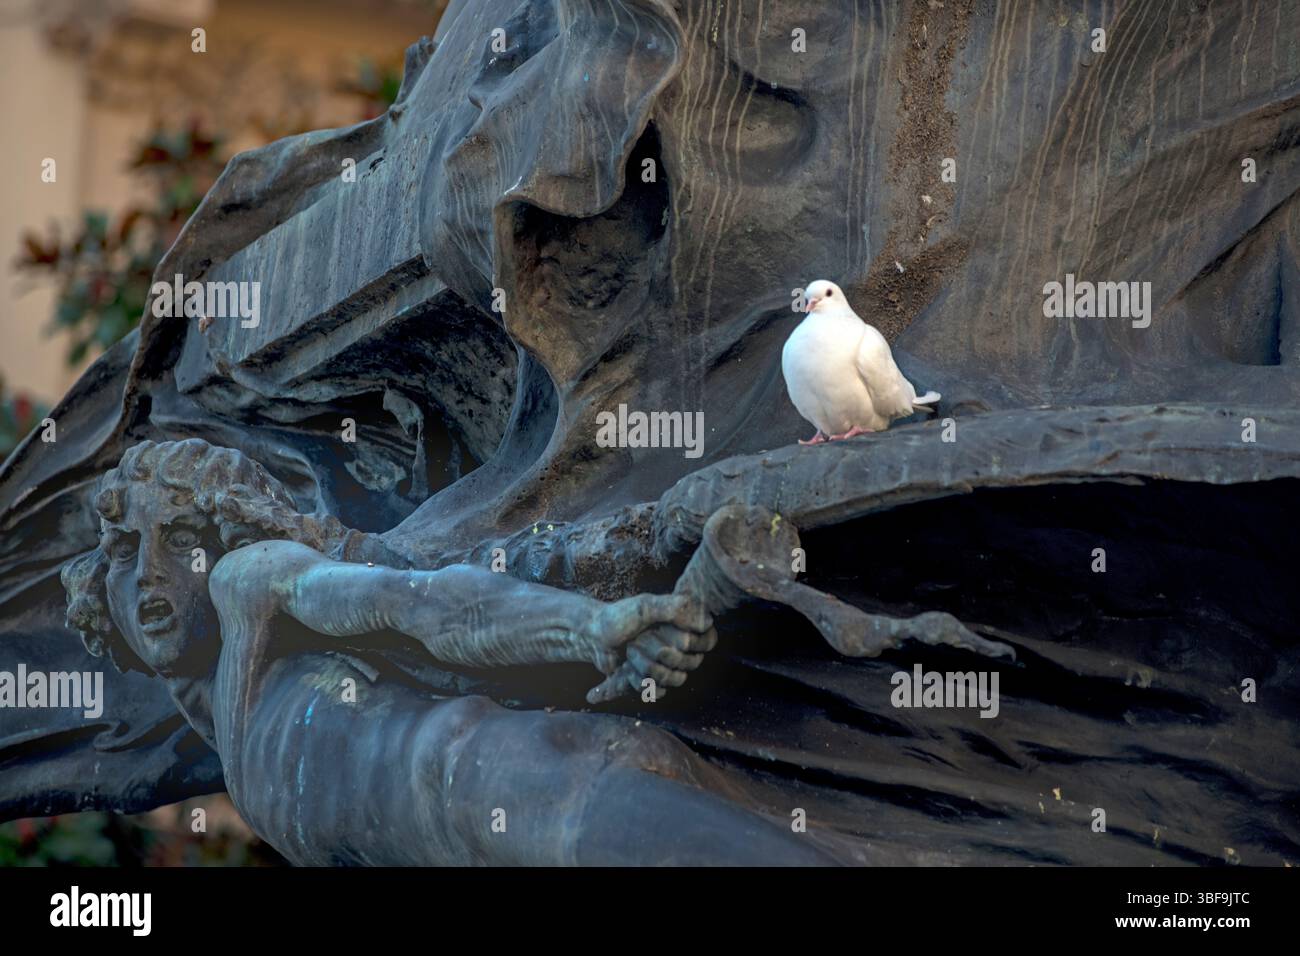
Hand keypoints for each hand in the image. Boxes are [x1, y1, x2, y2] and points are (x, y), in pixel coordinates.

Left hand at [583, 594, 716, 704]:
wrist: (591, 635)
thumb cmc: (617, 617)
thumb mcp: (645, 606)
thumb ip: (676, 609)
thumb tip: (706, 623)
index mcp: (684, 626)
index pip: (706, 642)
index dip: (687, 641)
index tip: (662, 630)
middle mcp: (680, 647)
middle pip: (688, 663)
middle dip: (657, 651)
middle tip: (636, 639)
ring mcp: (666, 667)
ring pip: (673, 680)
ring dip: (645, 666)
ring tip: (629, 652)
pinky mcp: (651, 683)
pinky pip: (656, 692)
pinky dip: (636, 680)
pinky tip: (624, 669)